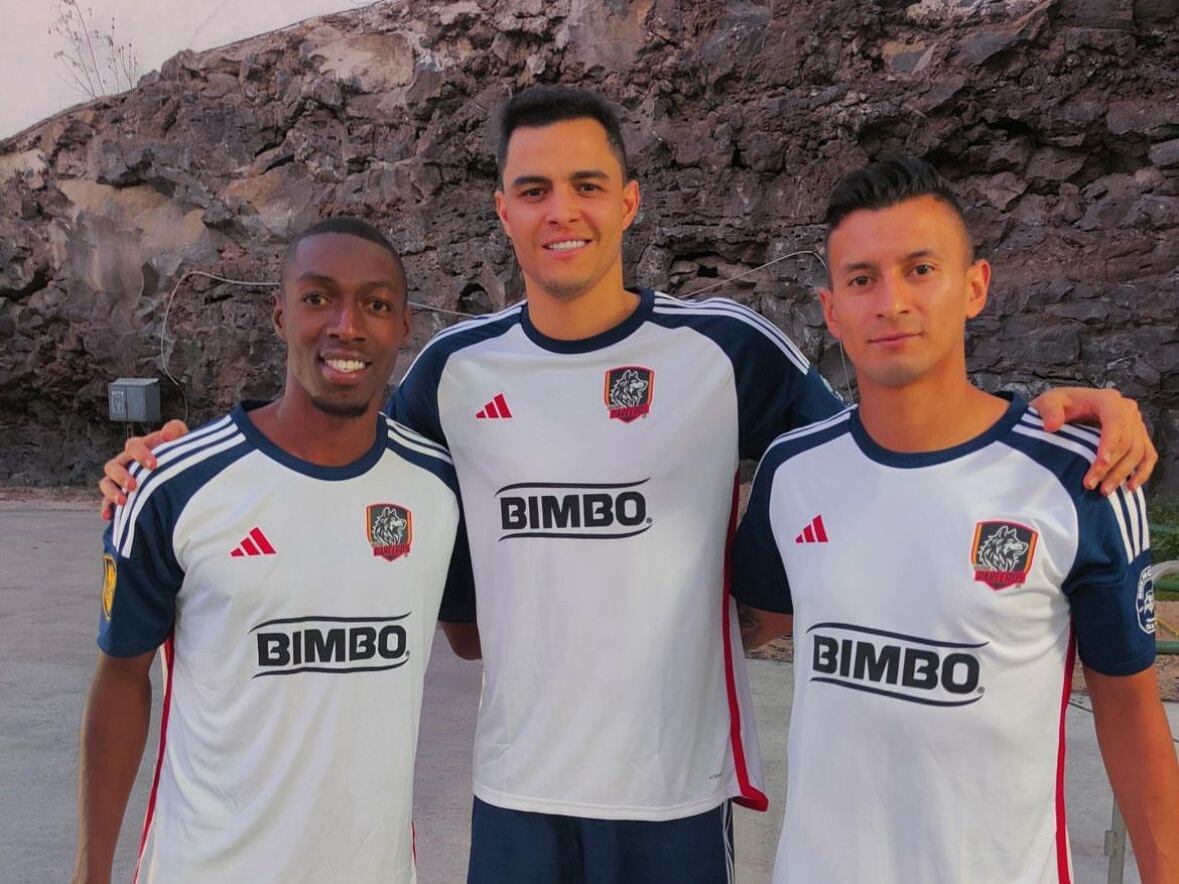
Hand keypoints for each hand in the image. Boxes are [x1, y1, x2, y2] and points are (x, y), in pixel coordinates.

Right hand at [99, 420, 189, 518]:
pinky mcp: (119, 494)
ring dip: (111, 491)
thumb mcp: (181, 440)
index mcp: (139, 448)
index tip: (154, 465)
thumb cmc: (179, 454)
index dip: (141, 454)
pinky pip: (106, 501)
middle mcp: (126, 462)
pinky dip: (106, 507)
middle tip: (133, 485)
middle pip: (113, 465)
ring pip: (106, 482)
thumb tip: (167, 434)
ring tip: (123, 501)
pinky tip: (109, 515)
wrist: (181, 473)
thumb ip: (175, 430)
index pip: (133, 447)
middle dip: (121, 475)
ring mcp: (120, 479)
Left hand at [1030, 388, 1156, 494]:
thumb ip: (1049, 410)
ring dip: (1123, 473)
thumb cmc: (1059, 405)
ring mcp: (1135, 424)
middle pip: (1127, 441)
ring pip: (1138, 452)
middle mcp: (1127, 410)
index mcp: (1108, 399)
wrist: (1066, 407)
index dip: (1110, 444)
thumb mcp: (1047, 402)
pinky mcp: (1139, 438)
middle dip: (1111, 466)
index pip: (1115, 422)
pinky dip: (1142, 472)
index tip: (1101, 464)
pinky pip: (1148, 456)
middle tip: (1091, 484)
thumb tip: (1052, 426)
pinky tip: (1129, 487)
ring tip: (1104, 491)